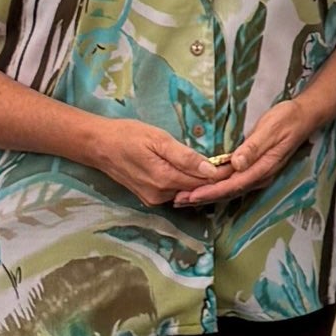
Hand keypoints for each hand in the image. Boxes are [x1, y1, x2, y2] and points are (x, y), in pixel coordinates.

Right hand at [82, 117, 225, 206]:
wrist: (98, 146)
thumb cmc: (128, 136)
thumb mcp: (158, 139)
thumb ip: (185, 157)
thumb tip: (211, 170)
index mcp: (164, 179)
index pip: (203, 182)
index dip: (221, 174)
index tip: (237, 163)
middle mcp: (160, 195)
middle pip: (196, 190)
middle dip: (214, 179)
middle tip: (233, 164)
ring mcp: (153, 199)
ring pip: (186, 192)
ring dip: (201, 182)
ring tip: (218, 167)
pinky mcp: (149, 198)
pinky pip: (175, 192)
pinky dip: (186, 183)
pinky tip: (195, 172)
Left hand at [172, 98, 319, 206]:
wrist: (304, 117)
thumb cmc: (286, 120)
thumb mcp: (270, 129)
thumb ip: (253, 147)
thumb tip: (237, 163)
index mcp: (263, 168)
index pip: (232, 184)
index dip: (211, 191)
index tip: (191, 195)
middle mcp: (260, 176)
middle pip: (228, 192)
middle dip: (203, 198)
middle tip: (179, 201)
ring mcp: (258, 174)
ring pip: (229, 190)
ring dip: (207, 195)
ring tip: (185, 198)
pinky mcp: (255, 169)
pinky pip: (232, 183)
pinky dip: (216, 188)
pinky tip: (204, 187)